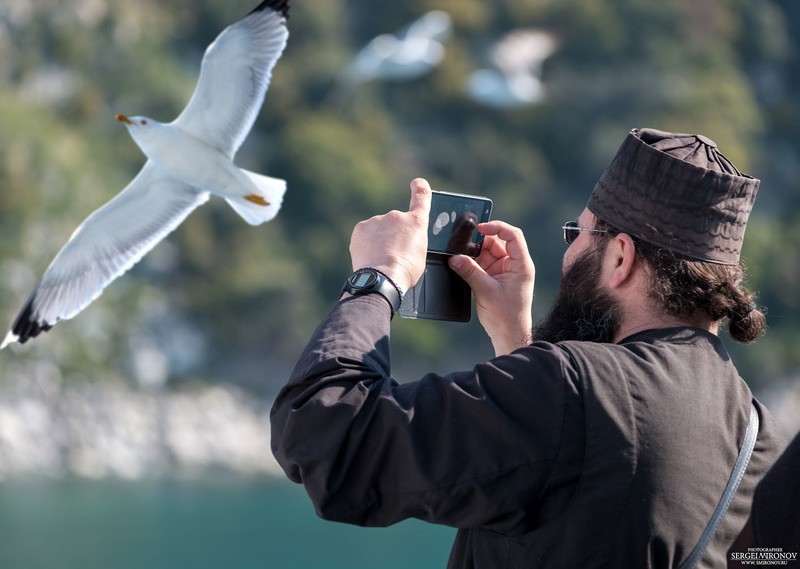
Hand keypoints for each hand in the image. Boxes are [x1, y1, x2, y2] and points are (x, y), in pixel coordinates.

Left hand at [349, 178, 431, 291]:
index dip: (420, 188)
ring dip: (379, 241)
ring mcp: (377, 220)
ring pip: (378, 230)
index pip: (421, 197)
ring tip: (382, 260)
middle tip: (394, 256)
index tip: (417, 183)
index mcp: (416, 222)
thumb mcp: (420, 253)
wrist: (382, 278)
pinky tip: (370, 258)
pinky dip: (367, 244)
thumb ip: (413, 239)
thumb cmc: (405, 271)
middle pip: (395, 224)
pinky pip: (365, 235)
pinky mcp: (361, 228)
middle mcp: (397, 216)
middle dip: (394, 237)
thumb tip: (402, 241)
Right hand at [448, 221, 534, 355]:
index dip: (496, 227)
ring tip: (462, 259)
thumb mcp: (486, 291)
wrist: (508, 335)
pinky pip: (483, 264)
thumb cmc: (506, 316)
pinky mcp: (495, 278)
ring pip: (488, 253)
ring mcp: (504, 271)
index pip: (512, 235)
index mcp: (521, 265)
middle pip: (497, 242)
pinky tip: (463, 267)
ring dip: (474, 255)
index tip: (480, 228)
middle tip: (463, 247)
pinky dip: (473, 264)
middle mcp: (514, 265)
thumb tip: (455, 257)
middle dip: (480, 244)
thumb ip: (470, 271)